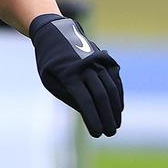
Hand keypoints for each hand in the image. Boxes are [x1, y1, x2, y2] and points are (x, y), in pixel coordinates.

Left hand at [29, 14, 122, 137]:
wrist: (56, 33)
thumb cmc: (49, 62)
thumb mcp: (49, 79)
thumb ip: (67, 95)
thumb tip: (86, 112)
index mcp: (68, 73)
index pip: (84, 100)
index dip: (92, 118)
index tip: (97, 133)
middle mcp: (85, 66)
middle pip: (100, 96)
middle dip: (106, 117)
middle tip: (110, 133)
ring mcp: (97, 61)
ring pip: (110, 88)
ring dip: (115, 108)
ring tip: (115, 125)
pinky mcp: (105, 59)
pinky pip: (114, 80)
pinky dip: (118, 95)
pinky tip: (118, 109)